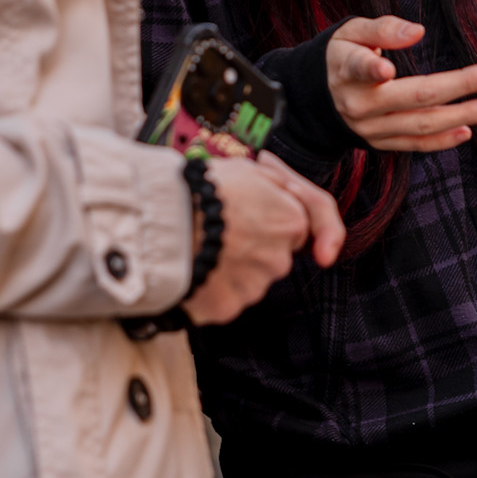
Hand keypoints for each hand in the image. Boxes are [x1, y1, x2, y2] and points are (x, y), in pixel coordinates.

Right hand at [183, 156, 343, 325]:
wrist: (160, 220)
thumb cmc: (201, 189)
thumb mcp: (249, 170)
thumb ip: (282, 189)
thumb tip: (298, 211)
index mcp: (289, 222)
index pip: (300, 230)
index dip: (283, 224)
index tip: (316, 251)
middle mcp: (278, 258)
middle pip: (273, 257)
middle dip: (252, 246)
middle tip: (218, 227)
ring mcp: (253, 286)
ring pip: (249, 280)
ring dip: (230, 267)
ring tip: (198, 244)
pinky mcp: (227, 307)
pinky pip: (223, 299)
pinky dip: (210, 288)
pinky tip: (191, 266)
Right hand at [327, 16, 476, 152]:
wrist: (318, 98)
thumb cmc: (342, 55)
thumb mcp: (350, 32)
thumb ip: (382, 28)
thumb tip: (417, 32)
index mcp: (347, 70)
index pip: (358, 68)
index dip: (371, 68)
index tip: (386, 67)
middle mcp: (359, 104)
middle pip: (414, 96)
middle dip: (460, 85)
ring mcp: (371, 129)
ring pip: (421, 124)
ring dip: (463, 115)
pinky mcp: (380, 144)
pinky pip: (414, 145)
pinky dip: (442, 141)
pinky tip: (468, 130)